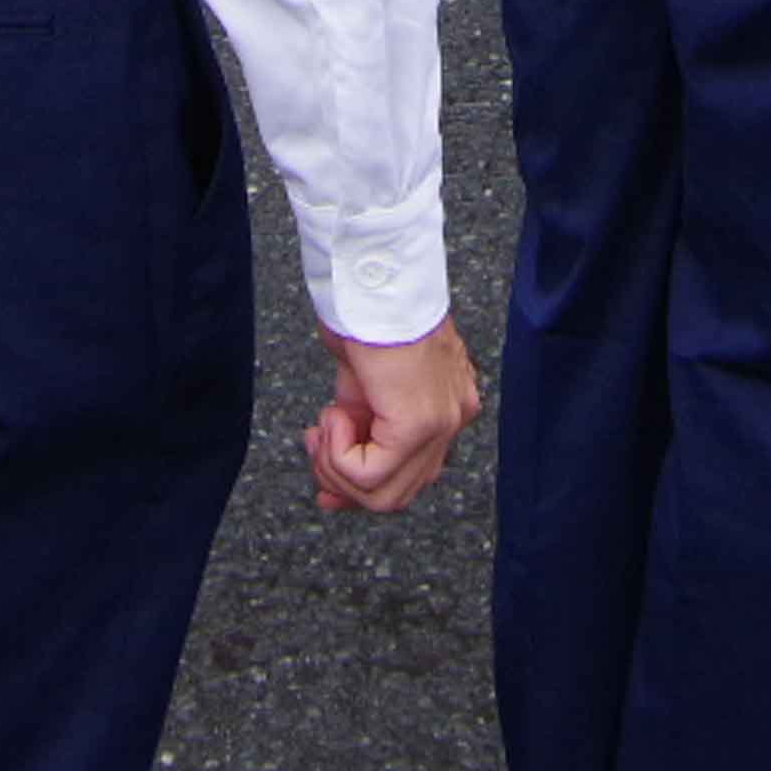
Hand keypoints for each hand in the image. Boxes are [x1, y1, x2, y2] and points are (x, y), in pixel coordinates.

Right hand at [306, 316, 479, 511]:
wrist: (372, 274)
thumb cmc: (365, 313)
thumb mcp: (361, 389)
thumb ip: (357, 435)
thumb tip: (331, 490)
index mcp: (447, 408)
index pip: (410, 480)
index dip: (359, 492)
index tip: (324, 487)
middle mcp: (454, 419)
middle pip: (396, 496)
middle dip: (342, 481)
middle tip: (316, 443)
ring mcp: (443, 423)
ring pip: (383, 495)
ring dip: (335, 466)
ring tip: (324, 424)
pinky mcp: (419, 422)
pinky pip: (368, 473)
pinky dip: (336, 452)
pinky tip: (331, 414)